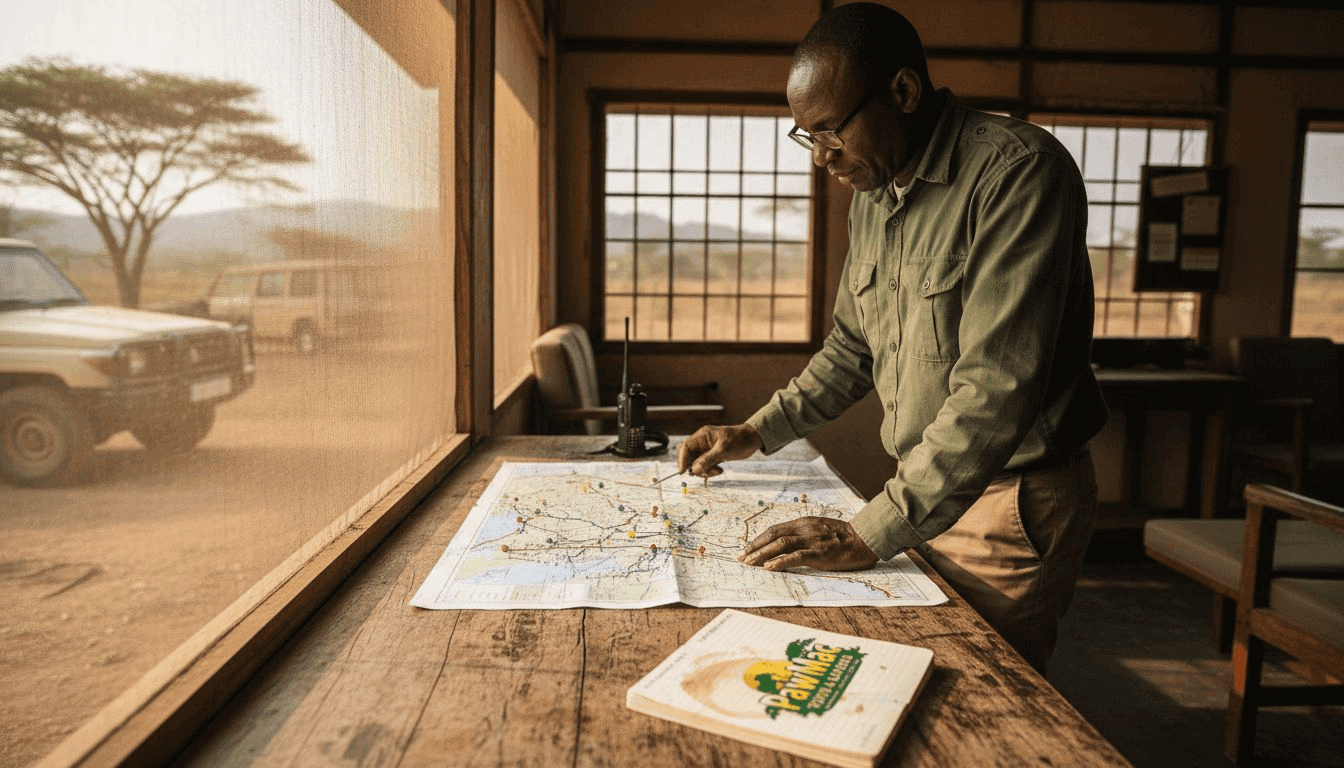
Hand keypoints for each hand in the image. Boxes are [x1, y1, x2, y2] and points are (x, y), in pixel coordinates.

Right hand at [677, 423, 763, 477]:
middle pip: (688, 456)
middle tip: (705, 473)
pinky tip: (720, 470)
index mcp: (702, 436)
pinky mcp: (712, 456)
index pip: (685, 447)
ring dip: (704, 471)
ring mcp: (706, 450)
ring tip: (718, 471)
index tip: (682, 472)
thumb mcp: (724, 450)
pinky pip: (705, 466)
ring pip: (696, 464)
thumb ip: (708, 459)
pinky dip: (710, 471)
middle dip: (694, 467)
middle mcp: (702, 442)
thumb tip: (694, 470)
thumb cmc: (740, 440)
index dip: (681, 459)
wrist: (752, 439)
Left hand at [739, 517, 877, 571]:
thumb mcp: (820, 530)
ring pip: (780, 545)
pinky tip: (769, 568)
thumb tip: (786, 546)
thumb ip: (804, 534)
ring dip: (761, 554)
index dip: (758, 539)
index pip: (775, 529)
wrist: (865, 539)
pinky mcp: (819, 554)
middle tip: (740, 558)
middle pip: (772, 535)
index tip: (746, 549)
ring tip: (749, 563)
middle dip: (754, 547)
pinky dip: (780, 562)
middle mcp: (804, 529)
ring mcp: (811, 541)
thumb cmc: (844, 537)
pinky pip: (795, 557)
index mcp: (803, 523)